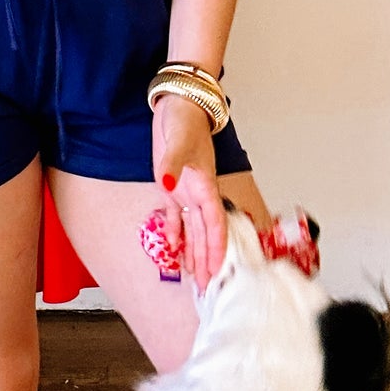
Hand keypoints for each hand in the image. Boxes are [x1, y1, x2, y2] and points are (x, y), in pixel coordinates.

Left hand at [151, 93, 223, 288]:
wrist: (179, 102)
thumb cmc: (184, 118)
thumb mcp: (178, 139)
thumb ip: (174, 164)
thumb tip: (170, 188)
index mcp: (205, 184)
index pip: (214, 223)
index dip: (216, 248)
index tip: (218, 271)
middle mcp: (198, 192)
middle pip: (205, 233)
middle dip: (207, 261)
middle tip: (207, 288)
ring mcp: (185, 190)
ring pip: (192, 229)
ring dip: (193, 252)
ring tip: (195, 278)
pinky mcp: (171, 184)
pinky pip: (175, 216)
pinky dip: (174, 232)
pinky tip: (173, 248)